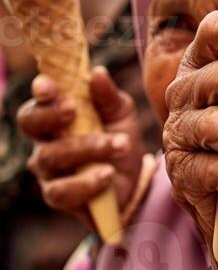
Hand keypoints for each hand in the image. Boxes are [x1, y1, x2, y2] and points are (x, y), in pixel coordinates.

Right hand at [20, 67, 143, 230]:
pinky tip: (107, 174)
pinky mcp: (58, 196)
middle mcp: (44, 141)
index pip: (38, 101)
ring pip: (50, 157)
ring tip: (120, 146)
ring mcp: (48, 170)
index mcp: (55, 116)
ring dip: (86, 149)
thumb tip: (98, 73)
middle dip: (50, 115)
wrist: (133, 178)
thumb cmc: (118, 137)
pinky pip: (62, 191)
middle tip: (74, 110)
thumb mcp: (121, 113)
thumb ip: (108, 96)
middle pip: (31, 125)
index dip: (40, 93)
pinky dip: (86, 182)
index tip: (48, 85)